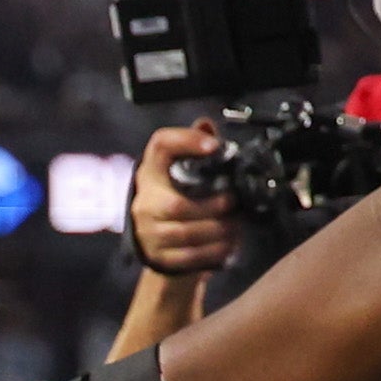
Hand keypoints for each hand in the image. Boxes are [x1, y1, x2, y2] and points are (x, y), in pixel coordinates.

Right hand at [129, 124, 238, 277]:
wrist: (159, 246)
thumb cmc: (176, 200)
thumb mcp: (182, 173)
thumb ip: (195, 150)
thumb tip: (208, 124)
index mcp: (152, 172)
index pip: (161, 146)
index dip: (186, 141)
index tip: (213, 146)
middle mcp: (144, 200)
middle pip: (177, 204)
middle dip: (213, 206)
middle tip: (234, 203)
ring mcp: (148, 231)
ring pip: (186, 233)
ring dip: (218, 230)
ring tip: (236, 226)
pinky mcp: (157, 256)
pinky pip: (189, 256)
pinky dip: (214, 251)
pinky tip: (228, 244)